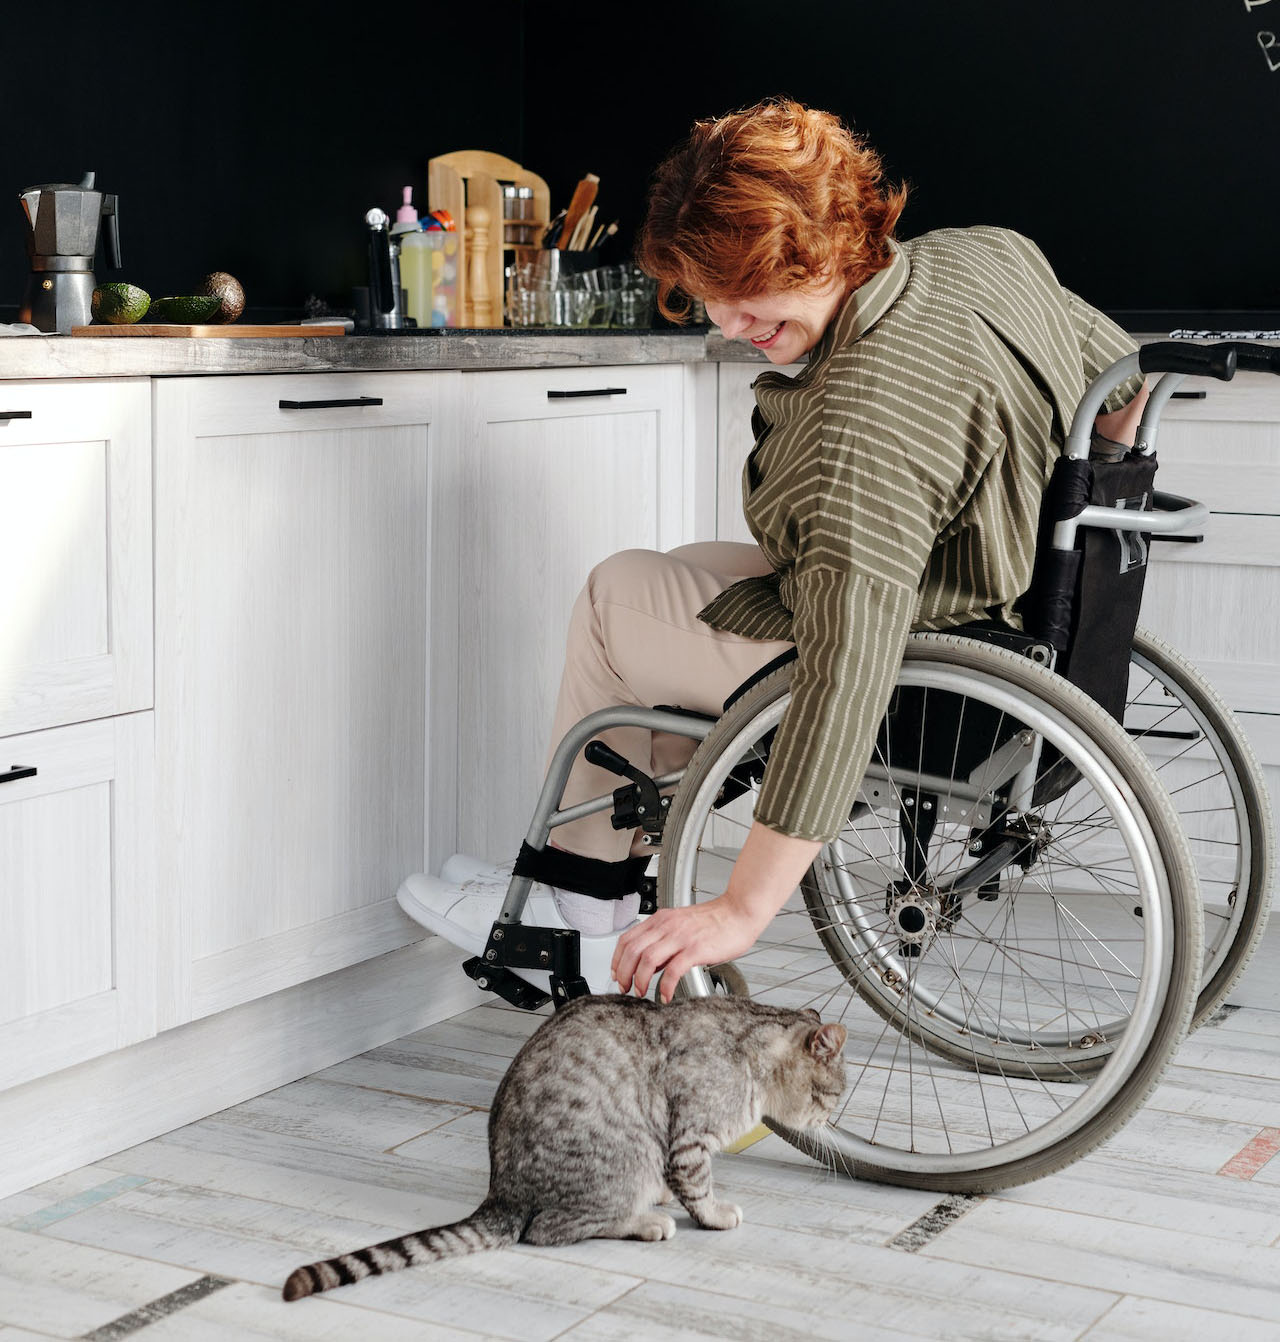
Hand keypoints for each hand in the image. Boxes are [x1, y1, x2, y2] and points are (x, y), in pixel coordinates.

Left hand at [611, 895, 765, 1002]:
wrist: (739, 912)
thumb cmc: (715, 920)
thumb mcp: (680, 924)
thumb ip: (664, 941)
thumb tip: (651, 964)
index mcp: (661, 919)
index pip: (627, 938)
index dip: (617, 959)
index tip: (617, 974)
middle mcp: (667, 926)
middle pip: (632, 950)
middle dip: (624, 973)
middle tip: (626, 988)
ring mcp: (681, 937)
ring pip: (647, 960)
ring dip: (640, 980)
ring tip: (642, 992)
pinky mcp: (696, 949)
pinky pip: (673, 970)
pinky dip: (666, 986)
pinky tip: (666, 995)